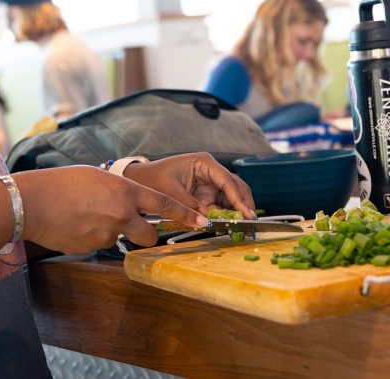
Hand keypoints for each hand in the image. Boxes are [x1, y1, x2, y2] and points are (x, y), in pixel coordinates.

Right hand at [12, 166, 208, 253]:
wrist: (34, 202)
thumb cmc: (62, 184)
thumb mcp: (98, 177)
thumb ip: (119, 190)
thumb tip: (129, 202)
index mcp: (126, 192)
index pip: (164, 205)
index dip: (185, 214)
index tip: (202, 221)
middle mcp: (122, 214)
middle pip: (151, 235)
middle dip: (149, 236)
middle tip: (135, 229)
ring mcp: (107, 234)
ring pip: (120, 238)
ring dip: (110, 232)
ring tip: (86, 217)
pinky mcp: (92, 247)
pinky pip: (100, 243)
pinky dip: (92, 236)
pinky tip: (74, 225)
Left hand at [122, 152, 256, 219]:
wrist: (140, 180)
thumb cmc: (152, 180)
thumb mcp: (169, 192)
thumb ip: (189, 206)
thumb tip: (207, 221)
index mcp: (203, 163)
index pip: (227, 180)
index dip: (238, 198)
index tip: (246, 213)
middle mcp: (211, 171)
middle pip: (236, 187)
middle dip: (244, 204)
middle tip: (250, 223)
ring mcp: (210, 183)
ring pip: (232, 197)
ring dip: (238, 211)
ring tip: (243, 226)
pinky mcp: (207, 195)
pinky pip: (222, 205)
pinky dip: (227, 215)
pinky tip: (231, 225)